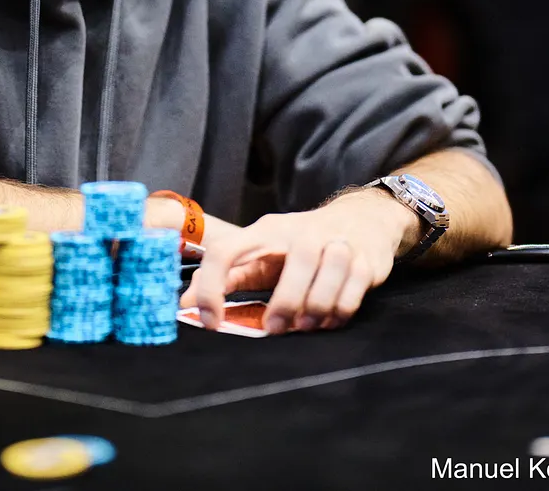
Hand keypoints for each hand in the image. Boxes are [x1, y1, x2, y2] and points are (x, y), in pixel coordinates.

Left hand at [181, 190, 413, 334]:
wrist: (361, 218)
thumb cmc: (299, 243)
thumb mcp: (261, 251)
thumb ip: (226, 276)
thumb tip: (183, 305)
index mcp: (266, 231)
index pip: (227, 250)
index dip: (211, 286)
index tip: (209, 321)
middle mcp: (302, 232)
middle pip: (294, 263)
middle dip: (284, 303)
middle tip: (276, 329)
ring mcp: (338, 244)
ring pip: (327, 279)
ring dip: (314, 311)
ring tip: (305, 325)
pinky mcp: (366, 262)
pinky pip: (351, 295)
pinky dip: (338, 314)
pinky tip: (328, 320)